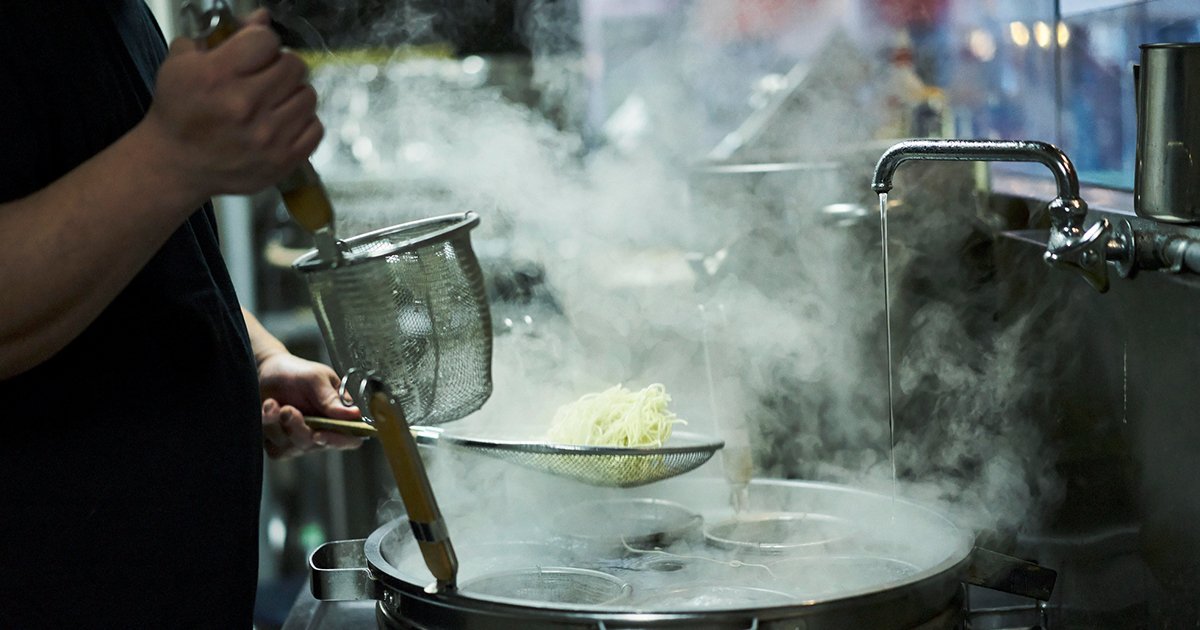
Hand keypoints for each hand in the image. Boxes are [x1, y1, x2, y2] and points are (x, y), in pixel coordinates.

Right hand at [143, 9, 321, 199]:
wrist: (176, 165)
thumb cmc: (179, 112)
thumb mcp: (184, 64)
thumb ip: (225, 36)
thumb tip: (262, 18)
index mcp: (218, 77)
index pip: (266, 40)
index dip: (262, 41)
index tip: (255, 52)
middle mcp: (245, 106)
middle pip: (293, 65)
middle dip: (281, 65)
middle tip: (267, 76)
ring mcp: (267, 136)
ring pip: (308, 95)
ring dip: (293, 93)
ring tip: (274, 100)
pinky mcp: (282, 160)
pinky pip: (315, 127)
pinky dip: (303, 121)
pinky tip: (283, 121)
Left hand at [257, 351, 362, 458]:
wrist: (267, 372)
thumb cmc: (296, 372)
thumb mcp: (316, 378)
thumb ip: (332, 398)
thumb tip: (354, 414)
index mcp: (340, 415)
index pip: (351, 438)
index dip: (338, 441)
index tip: (318, 433)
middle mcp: (324, 431)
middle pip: (317, 444)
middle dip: (298, 427)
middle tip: (286, 409)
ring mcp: (301, 440)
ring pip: (293, 447)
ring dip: (278, 424)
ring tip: (272, 403)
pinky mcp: (281, 445)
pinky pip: (276, 448)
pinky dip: (268, 427)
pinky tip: (267, 411)